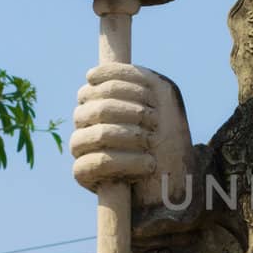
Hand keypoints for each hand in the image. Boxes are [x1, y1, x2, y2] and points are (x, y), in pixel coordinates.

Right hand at [70, 63, 193, 203]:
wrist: (171, 179)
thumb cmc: (167, 135)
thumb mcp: (162, 98)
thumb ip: (141, 78)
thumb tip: (94, 74)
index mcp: (96, 96)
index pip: (99, 81)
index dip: (130, 87)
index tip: (153, 100)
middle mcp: (83, 119)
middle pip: (102, 108)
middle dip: (135, 114)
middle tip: (155, 123)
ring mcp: (80, 145)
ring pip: (100, 134)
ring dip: (134, 137)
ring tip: (152, 143)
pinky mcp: (82, 172)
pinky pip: (99, 163)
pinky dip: (128, 162)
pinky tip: (149, 163)